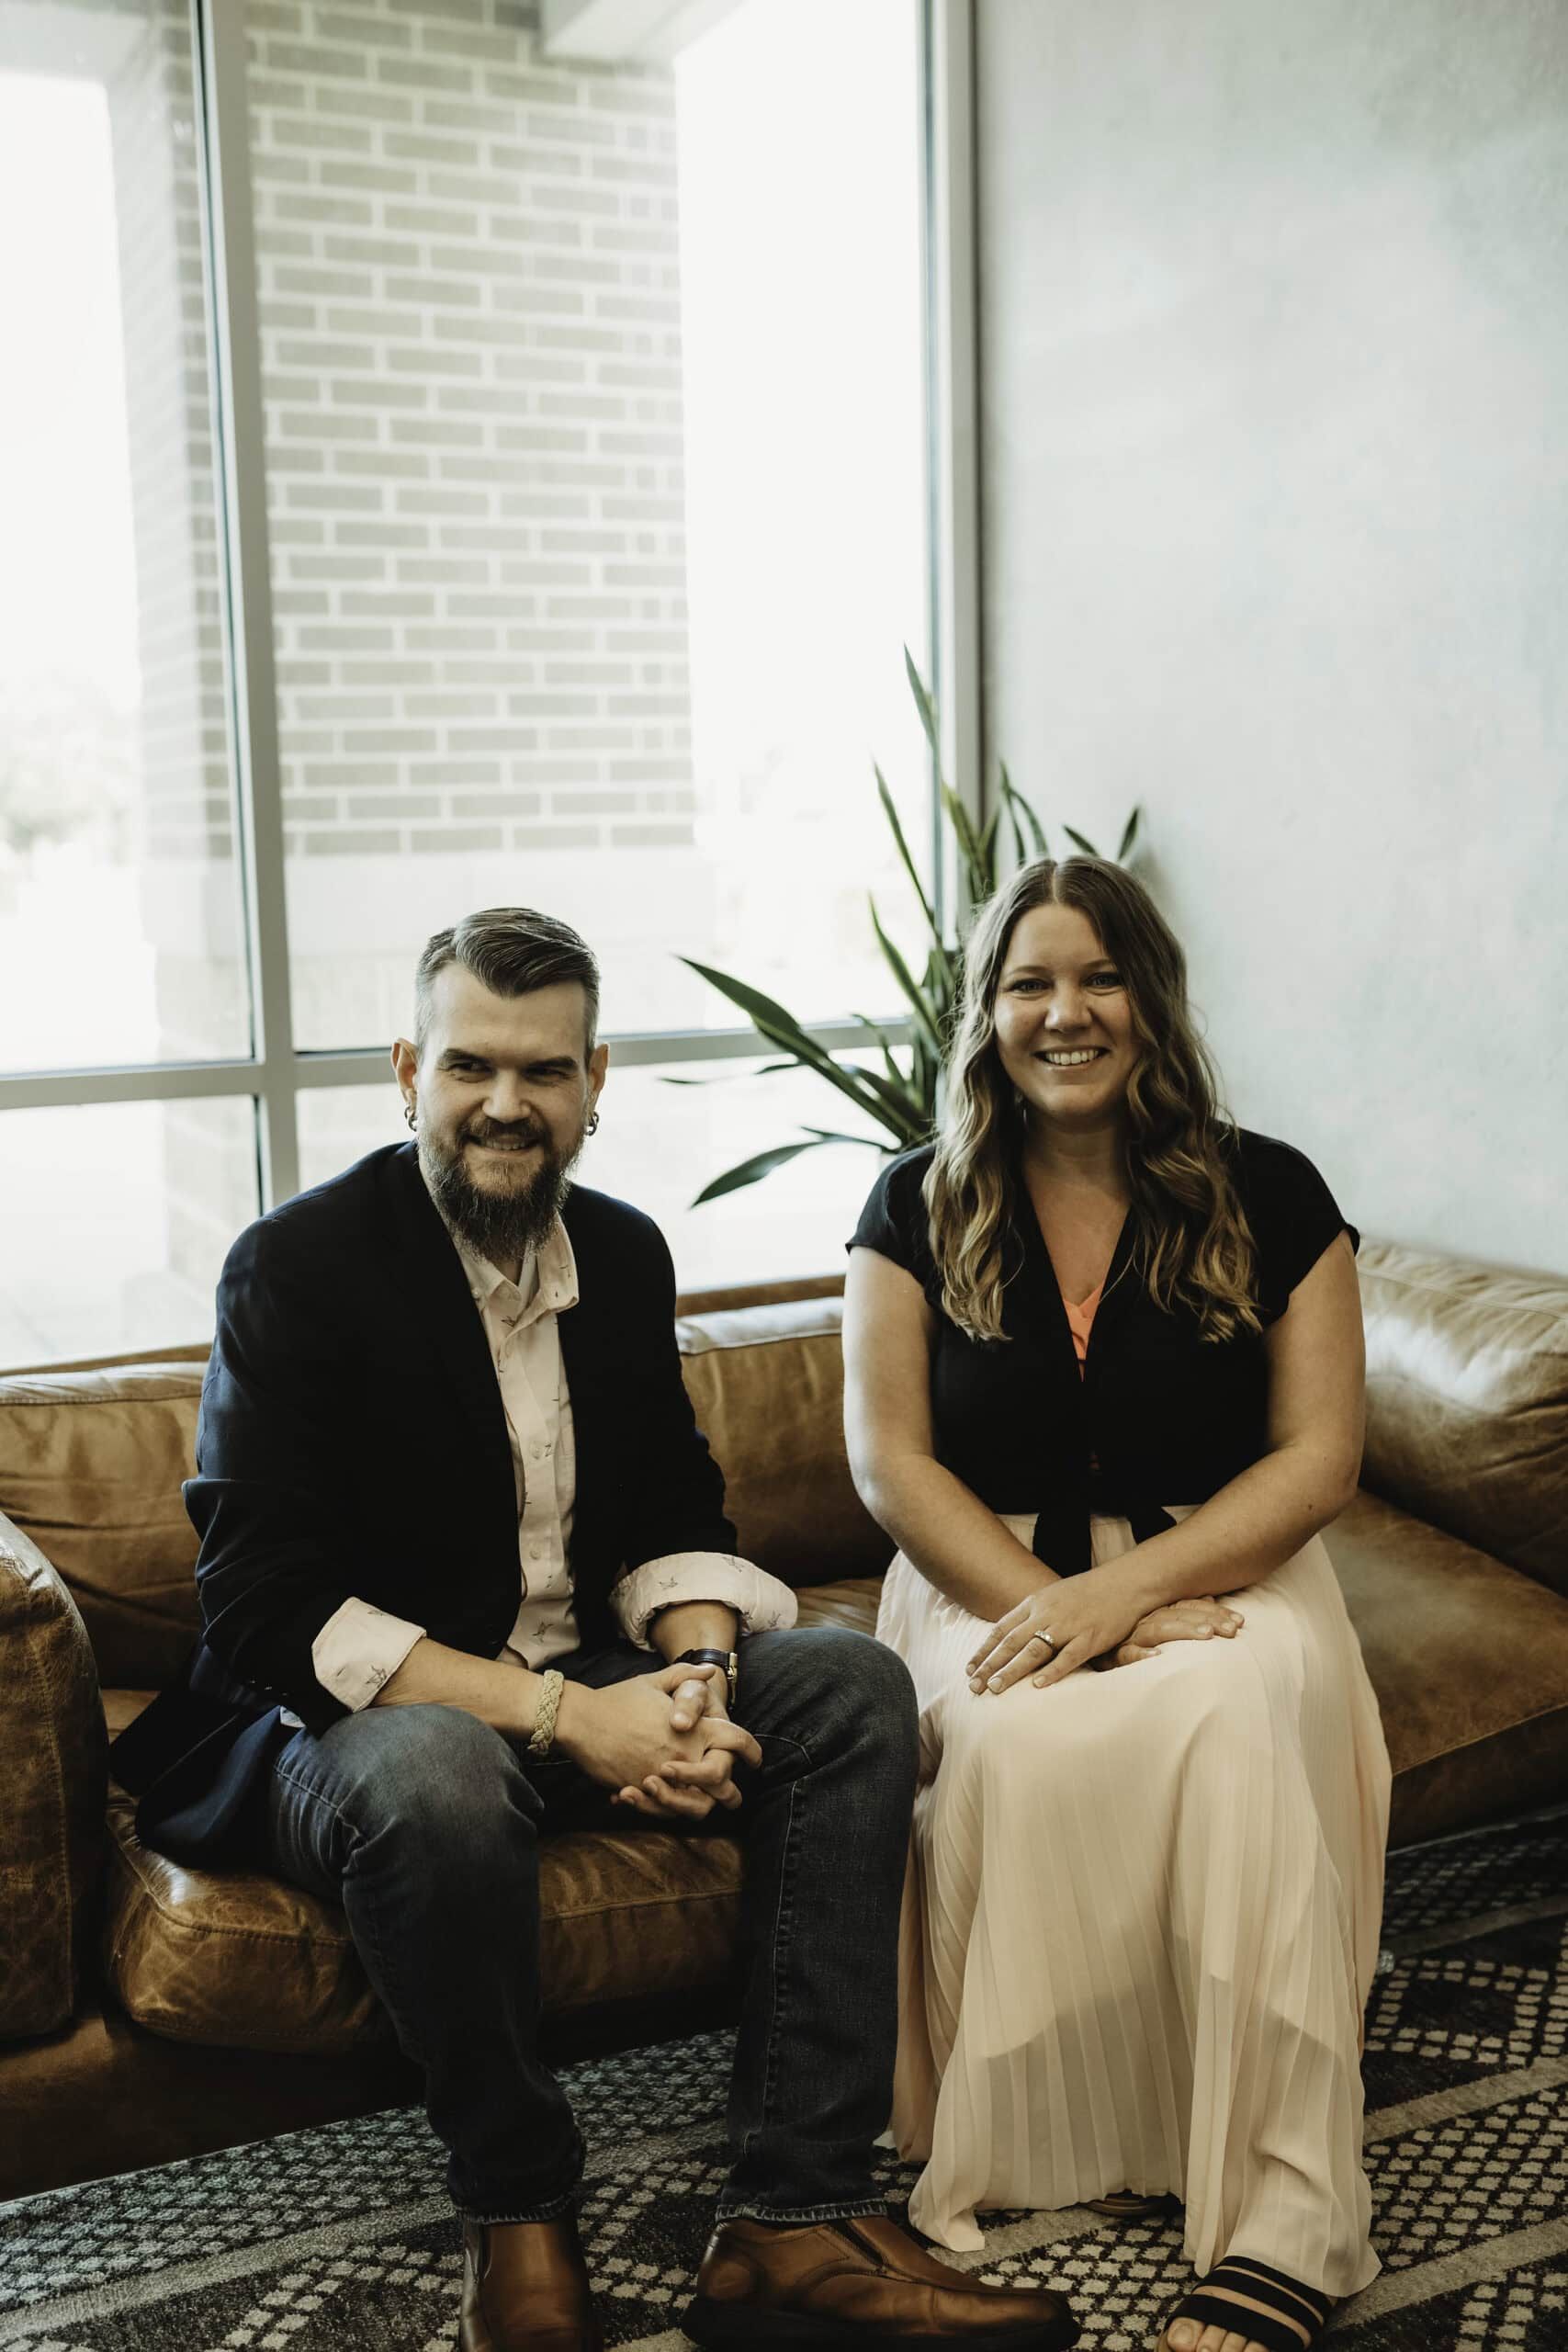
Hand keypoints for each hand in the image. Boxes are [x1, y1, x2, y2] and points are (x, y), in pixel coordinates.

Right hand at [556, 1663, 760, 1820]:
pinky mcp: (642, 1791)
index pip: (737, 1742)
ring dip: (702, 1806)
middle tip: (733, 1794)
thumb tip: (712, 1671)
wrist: (581, 1721)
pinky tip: (663, 1800)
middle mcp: (684, 1756)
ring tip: (702, 1803)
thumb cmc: (619, 1699)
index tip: (756, 1759)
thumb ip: (686, 1677)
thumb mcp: (655, 1681)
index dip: (752, 1751)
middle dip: (732, 1792)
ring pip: (696, 1805)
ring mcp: (663, 1777)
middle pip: (723, 1783)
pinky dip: (666, 1808)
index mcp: (695, 1729)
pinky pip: (663, 1810)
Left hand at [967, 1565, 1146, 1693]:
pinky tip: (1038, 1686)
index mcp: (1035, 1603)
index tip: (969, 1669)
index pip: (1002, 1629)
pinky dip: (1053, 1671)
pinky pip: (1069, 1657)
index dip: (984, 1650)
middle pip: (1012, 1642)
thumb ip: (1032, 1615)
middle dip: (990, 1665)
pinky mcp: (1090, 1637)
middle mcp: (1047, 1614)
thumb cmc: (1087, 1592)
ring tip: (995, 1688)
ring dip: (1012, 1670)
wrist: (1124, 1582)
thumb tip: (1010, 1635)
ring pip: (1034, 1650)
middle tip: (974, 1686)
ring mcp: (1069, 1626)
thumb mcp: (1053, 1596)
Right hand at [1100, 1595, 1243, 1668]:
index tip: (1240, 1622)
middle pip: (1179, 1615)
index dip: (1215, 1612)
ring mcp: (1128, 1635)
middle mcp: (1143, 1619)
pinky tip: (1156, 1658)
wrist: (1081, 1640)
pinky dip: (1140, 1655)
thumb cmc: (1122, 1633)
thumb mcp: (1153, 1619)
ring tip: (1206, 1635)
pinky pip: (1125, 1654)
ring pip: (1158, 1629)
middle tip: (1233, 1630)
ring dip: (1182, 1631)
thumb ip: (1181, 1609)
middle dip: (1208, 1620)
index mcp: (1155, 1610)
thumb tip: (1210, 1596)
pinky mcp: (1110, 1654)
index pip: (1189, 1606)